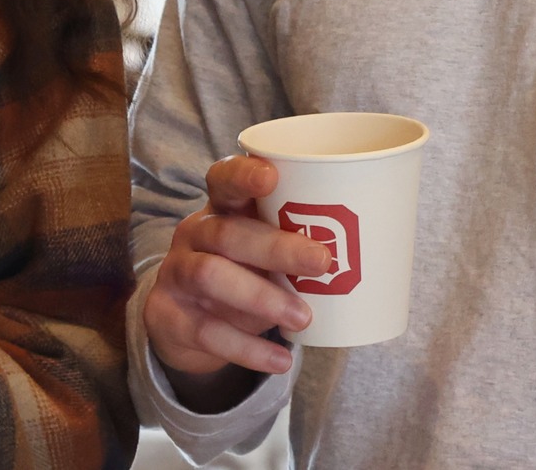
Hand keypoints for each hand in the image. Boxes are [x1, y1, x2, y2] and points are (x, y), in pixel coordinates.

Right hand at [143, 156, 328, 390]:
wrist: (184, 323)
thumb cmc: (241, 273)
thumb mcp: (261, 253)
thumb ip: (293, 247)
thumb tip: (366, 254)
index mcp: (220, 209)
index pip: (222, 180)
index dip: (243, 174)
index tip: (271, 176)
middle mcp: (194, 234)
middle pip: (226, 232)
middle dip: (275, 246)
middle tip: (322, 262)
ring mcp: (177, 273)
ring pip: (210, 276)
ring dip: (261, 297)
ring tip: (304, 318)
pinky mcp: (169, 315)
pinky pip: (207, 331)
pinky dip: (248, 348)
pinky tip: (281, 360)